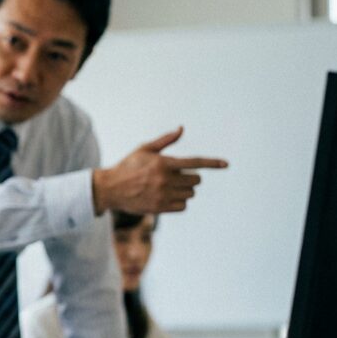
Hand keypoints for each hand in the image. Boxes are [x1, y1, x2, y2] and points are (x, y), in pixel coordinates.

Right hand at [92, 127, 227, 214]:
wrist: (110, 189)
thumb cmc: (128, 166)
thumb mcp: (144, 149)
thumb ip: (165, 141)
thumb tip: (181, 128)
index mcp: (164, 163)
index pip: (195, 163)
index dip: (212, 163)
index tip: (226, 164)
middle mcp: (165, 179)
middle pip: (195, 181)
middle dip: (190, 178)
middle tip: (178, 177)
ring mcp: (163, 195)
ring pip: (190, 194)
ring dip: (185, 190)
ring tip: (170, 187)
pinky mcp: (160, 208)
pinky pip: (183, 206)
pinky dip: (179, 202)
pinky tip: (168, 197)